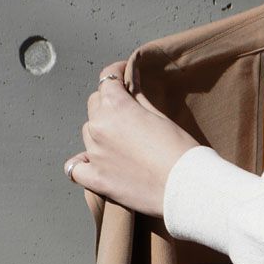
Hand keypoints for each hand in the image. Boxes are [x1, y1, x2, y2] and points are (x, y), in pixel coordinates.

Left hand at [63, 61, 199, 218]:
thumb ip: (139, 97)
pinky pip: (75, 169)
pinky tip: (93, 164)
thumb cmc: (181, 153)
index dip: (117, 74)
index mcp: (116, 106)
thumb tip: (131, 80)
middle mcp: (99, 126)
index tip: (124, 77)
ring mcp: (94, 154)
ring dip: (100, 133)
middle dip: (108, 104)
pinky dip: (82, 165)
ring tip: (119, 143)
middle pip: (94, 104)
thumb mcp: (161, 117)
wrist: (188, 188)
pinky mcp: (96, 179)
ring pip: (88, 133)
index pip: (108, 79)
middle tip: (127, 113)